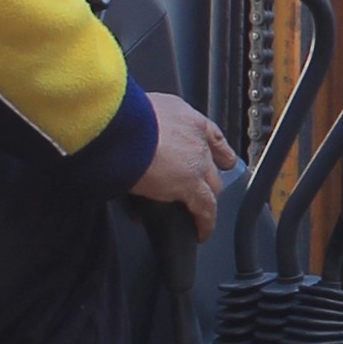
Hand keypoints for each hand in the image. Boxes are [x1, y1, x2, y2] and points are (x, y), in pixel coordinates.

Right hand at [133, 93, 239, 229]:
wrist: (122, 129)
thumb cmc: (122, 118)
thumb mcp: (141, 112)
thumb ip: (148, 125)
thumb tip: (136, 132)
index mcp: (186, 118)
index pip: (212, 135)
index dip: (216, 150)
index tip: (220, 158)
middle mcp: (196, 138)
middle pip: (213, 164)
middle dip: (208, 176)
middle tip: (199, 187)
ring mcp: (196, 162)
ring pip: (212, 186)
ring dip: (205, 198)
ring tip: (199, 211)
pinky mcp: (190, 186)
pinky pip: (205, 209)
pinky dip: (204, 223)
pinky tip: (201, 232)